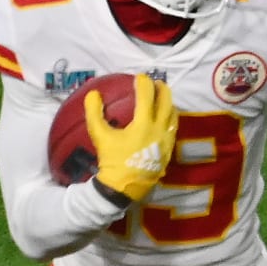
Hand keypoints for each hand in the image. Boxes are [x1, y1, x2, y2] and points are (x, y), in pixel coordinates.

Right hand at [87, 74, 177, 201]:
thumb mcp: (100, 136)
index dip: (143, 83)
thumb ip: (94, 113)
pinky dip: (170, 120)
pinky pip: (173, 130)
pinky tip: (164, 121)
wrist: (124, 188)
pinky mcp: (168, 152)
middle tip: (156, 83)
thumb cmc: (112, 161)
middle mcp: (159, 130)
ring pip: (173, 116)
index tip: (139, 77)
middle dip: (162, 89)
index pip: (147, 96)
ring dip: (169, 104)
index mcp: (143, 124)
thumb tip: (93, 93)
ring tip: (162, 99)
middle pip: (167, 102)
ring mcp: (166, 141)